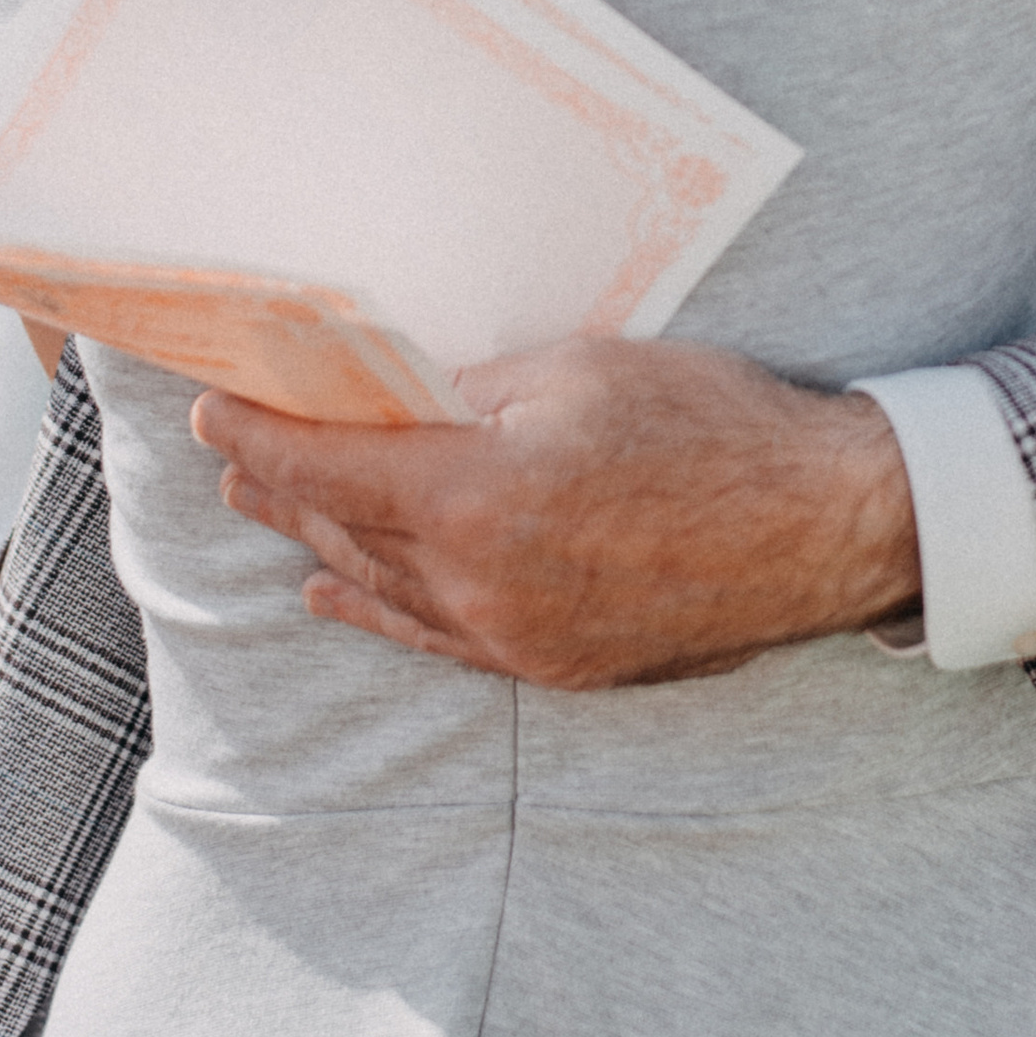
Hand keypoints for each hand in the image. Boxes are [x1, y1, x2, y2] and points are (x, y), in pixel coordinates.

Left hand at [194, 338, 921, 686]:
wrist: (821, 526)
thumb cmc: (711, 427)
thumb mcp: (579, 371)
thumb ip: (469, 393)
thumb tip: (394, 398)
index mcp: (474, 499)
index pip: (328, 467)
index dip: (261, 437)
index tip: (214, 411)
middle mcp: (479, 584)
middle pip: (345, 531)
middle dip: (280, 487)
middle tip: (231, 452)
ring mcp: (516, 636)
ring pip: (385, 586)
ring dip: (319, 544)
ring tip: (265, 510)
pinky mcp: (554, 665)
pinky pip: (437, 637)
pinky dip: (376, 610)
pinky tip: (334, 594)